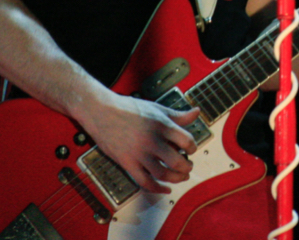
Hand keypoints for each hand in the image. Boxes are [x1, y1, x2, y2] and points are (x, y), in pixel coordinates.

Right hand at [78, 94, 200, 193]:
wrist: (101, 111)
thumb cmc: (129, 108)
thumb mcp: (156, 108)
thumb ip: (177, 115)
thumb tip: (196, 113)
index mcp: (161, 124)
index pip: (186, 140)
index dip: (192, 147)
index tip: (190, 150)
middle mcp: (151, 140)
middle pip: (177, 161)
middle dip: (187, 167)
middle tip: (188, 166)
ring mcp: (139, 153)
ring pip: (163, 174)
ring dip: (175, 179)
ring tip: (180, 177)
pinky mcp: (127, 163)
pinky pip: (145, 182)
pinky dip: (157, 189)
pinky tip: (165, 189)